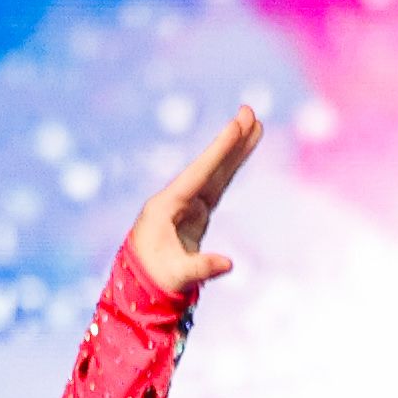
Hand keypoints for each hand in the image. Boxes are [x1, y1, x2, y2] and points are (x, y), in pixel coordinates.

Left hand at [126, 107, 262, 299]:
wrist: (142, 286)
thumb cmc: (155, 281)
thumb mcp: (176, 276)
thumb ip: (200, 269)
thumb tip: (227, 264)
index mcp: (166, 206)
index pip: (198, 173)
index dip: (218, 150)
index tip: (235, 127)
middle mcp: (177, 197)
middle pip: (209, 164)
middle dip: (230, 140)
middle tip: (249, 111)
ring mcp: (188, 202)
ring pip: (217, 170)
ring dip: (235, 148)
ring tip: (255, 122)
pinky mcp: (197, 209)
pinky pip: (219, 182)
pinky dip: (232, 166)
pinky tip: (245, 149)